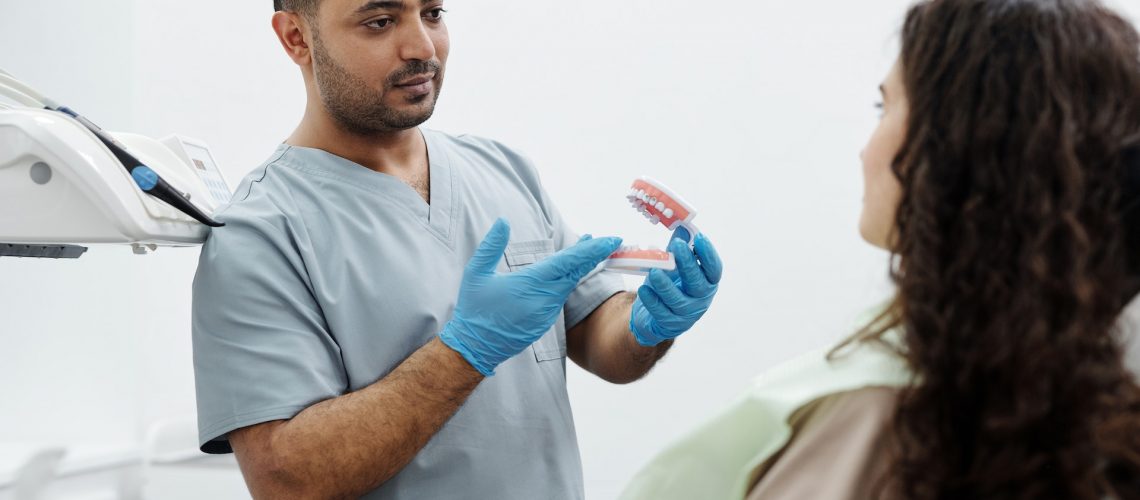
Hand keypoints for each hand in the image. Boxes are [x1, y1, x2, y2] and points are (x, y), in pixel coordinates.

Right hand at [440, 219, 621, 374]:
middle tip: (612, 241)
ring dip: (582, 266)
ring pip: (570, 284)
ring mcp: (547, 312)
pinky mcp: (545, 321)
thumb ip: (491, 246)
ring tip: (591, 248)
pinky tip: (570, 271)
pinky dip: (569, 281)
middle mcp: (545, 298)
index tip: (610, 240)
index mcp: (531, 283)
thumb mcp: (476, 273)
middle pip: (576, 272)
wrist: (476, 347)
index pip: (568, 262)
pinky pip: (561, 296)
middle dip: (595, 255)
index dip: (591, 249)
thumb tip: (502, 221)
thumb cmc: (474, 309)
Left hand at [629, 232, 722, 345]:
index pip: (714, 269)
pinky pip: (661, 312)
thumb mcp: (675, 266)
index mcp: (707, 283)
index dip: (708, 254)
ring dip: (666, 285)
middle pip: (698, 283)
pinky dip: (652, 300)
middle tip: (677, 246)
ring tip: (655, 271)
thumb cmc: (670, 286)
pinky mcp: (669, 324)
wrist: (654, 317)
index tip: (699, 237)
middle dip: (688, 264)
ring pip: (678, 300)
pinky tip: (644, 289)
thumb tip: (682, 225)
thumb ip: (679, 248)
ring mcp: (686, 314)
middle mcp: (700, 299)